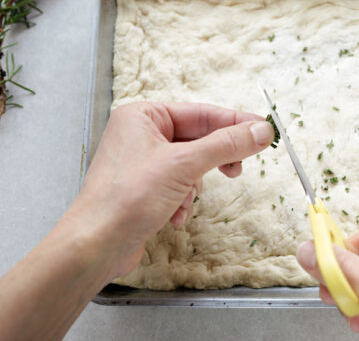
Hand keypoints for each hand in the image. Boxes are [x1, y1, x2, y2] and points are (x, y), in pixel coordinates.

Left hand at [68, 102, 274, 279]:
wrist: (95, 246)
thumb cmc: (127, 198)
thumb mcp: (184, 165)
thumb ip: (226, 145)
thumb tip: (261, 131)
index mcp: (143, 116)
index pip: (201, 112)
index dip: (235, 123)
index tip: (263, 131)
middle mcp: (140, 134)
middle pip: (197, 138)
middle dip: (214, 159)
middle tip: (237, 169)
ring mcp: (141, 162)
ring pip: (190, 165)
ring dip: (194, 185)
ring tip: (186, 199)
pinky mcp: (144, 188)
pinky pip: (178, 184)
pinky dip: (183, 199)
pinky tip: (175, 214)